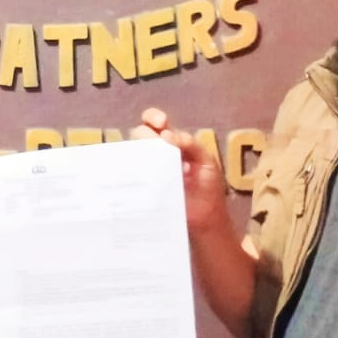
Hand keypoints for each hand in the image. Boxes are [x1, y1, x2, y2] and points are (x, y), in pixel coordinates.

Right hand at [132, 108, 230, 231]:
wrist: (207, 219)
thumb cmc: (208, 187)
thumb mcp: (206, 160)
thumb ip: (190, 144)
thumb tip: (165, 135)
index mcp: (172, 143)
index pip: (155, 123)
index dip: (153, 118)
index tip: (161, 123)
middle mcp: (156, 154)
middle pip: (139, 134)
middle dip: (145, 134)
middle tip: (156, 143)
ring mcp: (147, 170)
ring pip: (132, 153)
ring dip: (138, 151)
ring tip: (151, 160)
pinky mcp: (142, 188)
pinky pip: (129, 176)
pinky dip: (130, 171)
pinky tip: (139, 173)